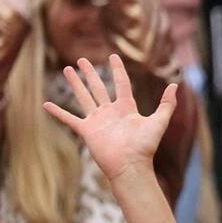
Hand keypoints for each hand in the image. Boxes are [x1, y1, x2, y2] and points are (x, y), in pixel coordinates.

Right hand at [44, 54, 177, 181]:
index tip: (113, 56)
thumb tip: (175, 86)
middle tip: (82, 60)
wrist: (130, 166)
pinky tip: (46, 104)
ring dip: (75, 84)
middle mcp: (110, 112)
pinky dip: (58, 112)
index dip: (117, 69)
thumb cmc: (145, 147)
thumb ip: (166, 105)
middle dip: (90, 73)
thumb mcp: (158, 123)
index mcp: (126, 108)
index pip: (120, 83)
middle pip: (98, 87)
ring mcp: (97, 121)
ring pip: (83, 97)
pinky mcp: (87, 131)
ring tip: (67, 70)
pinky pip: (69, 119)